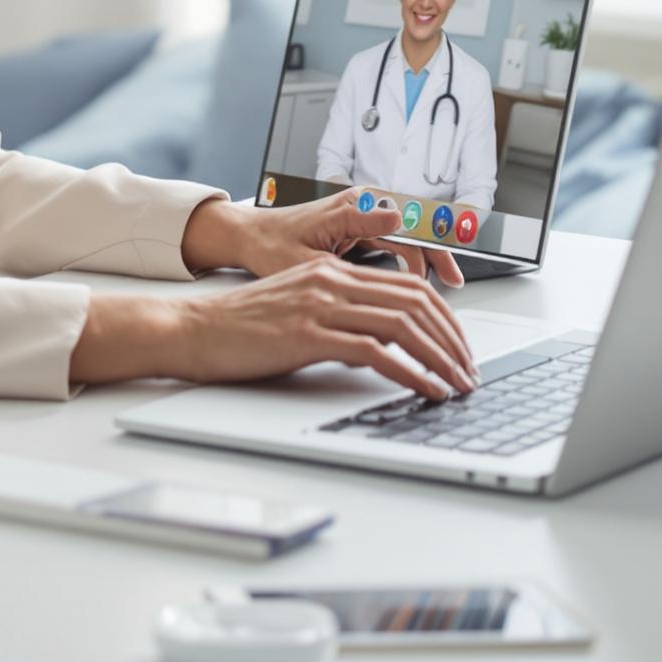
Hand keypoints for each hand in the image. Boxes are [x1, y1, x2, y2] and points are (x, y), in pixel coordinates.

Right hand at [172, 256, 478, 398]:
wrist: (192, 329)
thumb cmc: (238, 327)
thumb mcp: (296, 311)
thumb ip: (335, 318)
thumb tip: (375, 348)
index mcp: (331, 271)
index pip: (407, 286)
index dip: (444, 318)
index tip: (458, 347)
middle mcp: (331, 280)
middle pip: (414, 302)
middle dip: (451, 340)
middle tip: (468, 370)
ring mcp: (320, 304)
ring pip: (402, 324)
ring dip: (439, 358)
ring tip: (457, 384)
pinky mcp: (308, 333)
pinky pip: (375, 351)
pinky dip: (409, 372)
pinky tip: (425, 389)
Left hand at [191, 190, 465, 287]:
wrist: (249, 238)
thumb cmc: (271, 246)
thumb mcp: (310, 252)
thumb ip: (354, 235)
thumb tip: (396, 219)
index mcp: (354, 205)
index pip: (408, 221)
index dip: (434, 244)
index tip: (449, 269)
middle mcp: (363, 204)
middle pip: (415, 227)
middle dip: (440, 254)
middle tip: (455, 282)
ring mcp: (363, 215)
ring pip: (410, 235)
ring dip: (429, 261)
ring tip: (444, 290)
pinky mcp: (361, 227)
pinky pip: (397, 242)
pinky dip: (412, 262)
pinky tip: (420, 285)